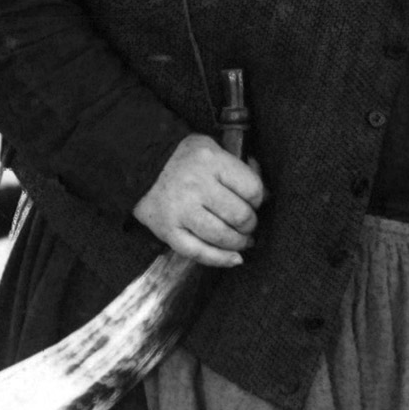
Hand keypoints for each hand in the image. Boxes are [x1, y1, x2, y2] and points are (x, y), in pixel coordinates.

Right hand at [134, 132, 263, 268]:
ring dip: (239, 243)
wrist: (141, 166)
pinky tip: (234, 259)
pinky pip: (198, 252)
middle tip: (247, 225)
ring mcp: (180, 210)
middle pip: (239, 215)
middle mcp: (195, 186)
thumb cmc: (185, 159)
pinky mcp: (167, 230)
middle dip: (250, 224)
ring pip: (222, 236)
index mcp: (211, 162)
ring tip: (242, 241)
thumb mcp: (213, 150)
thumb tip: (266, 196)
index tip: (254, 203)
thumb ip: (239, 168)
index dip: (259, 200)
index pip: (252, 189)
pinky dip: (220, 259)